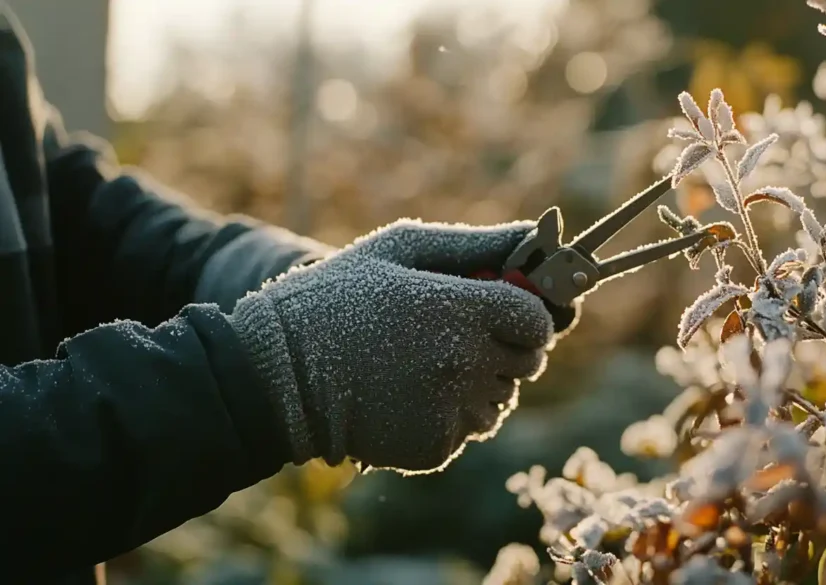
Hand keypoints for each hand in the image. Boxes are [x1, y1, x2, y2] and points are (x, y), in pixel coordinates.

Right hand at [228, 219, 579, 472]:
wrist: (276, 376)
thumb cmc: (336, 299)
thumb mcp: (397, 251)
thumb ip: (473, 243)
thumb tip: (535, 233)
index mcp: (460, 310)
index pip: (537, 322)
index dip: (525, 317)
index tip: (500, 313)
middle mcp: (464, 363)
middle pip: (527, 363)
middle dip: (504, 349)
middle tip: (454, 339)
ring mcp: (451, 411)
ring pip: (500, 401)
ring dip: (478, 386)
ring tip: (424, 369)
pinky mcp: (435, 448)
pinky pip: (468, 431)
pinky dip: (449, 418)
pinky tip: (407, 397)